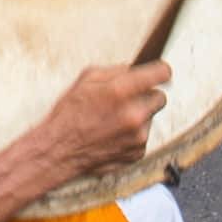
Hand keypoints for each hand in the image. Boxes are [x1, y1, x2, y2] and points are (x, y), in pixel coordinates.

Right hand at [18, 58, 171, 186]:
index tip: (160, 72)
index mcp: (121, 91)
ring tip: (114, 120)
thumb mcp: (85, 80)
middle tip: (129, 99)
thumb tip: (134, 69)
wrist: (60, 149)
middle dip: (147, 96)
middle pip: (160, 97)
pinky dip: (133, 134)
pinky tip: (114, 134)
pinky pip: (144, 137)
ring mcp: (138, 136)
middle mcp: (134, 114)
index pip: (161, 74)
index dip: (161, 71)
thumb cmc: (69, 114)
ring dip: (139, 116)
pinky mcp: (138, 152)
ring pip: (151, 118)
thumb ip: (114, 71)